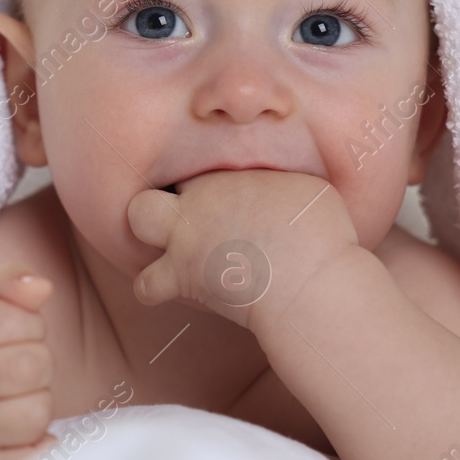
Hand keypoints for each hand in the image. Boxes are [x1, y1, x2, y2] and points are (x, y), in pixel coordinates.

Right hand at [0, 263, 55, 459]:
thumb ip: (6, 283)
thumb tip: (42, 288)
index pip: (21, 319)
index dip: (27, 324)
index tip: (7, 335)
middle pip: (36, 363)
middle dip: (37, 361)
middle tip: (11, 369)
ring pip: (40, 408)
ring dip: (37, 400)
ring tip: (10, 398)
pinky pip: (39, 450)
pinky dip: (39, 439)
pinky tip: (14, 430)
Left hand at [126, 170, 359, 331]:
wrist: (308, 280)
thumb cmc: (321, 236)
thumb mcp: (310, 190)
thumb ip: (283, 185)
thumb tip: (285, 191)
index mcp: (230, 174)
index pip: (202, 169)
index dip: (210, 189)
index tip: (228, 208)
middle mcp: (200, 199)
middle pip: (166, 175)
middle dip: (166, 198)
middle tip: (190, 222)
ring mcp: (185, 235)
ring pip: (138, 218)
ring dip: (150, 235)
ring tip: (173, 251)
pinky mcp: (180, 275)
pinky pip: (145, 285)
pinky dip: (155, 288)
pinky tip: (175, 289)